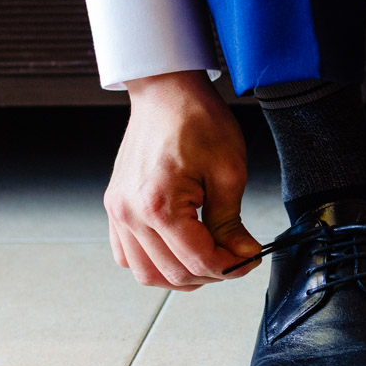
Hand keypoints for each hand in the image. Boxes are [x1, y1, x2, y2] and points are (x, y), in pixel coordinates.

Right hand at [105, 71, 261, 289]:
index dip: (231, 267)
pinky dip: (154, 262)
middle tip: (235, 257)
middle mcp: (130, 213)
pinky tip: (178, 250)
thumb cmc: (197, 119)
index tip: (249, 258)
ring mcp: (118, 212)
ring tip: (209, 257)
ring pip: (147, 273)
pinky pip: (127, 255)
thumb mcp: (229, 171)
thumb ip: (232, 222)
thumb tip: (242, 253)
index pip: (198, 261)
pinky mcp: (115, 207)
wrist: (166, 91)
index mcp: (158, 204)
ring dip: (181, 275)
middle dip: (210, 273)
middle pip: (173, 274)